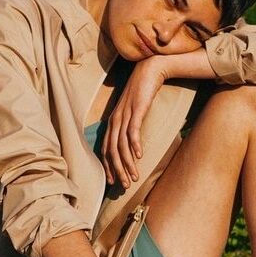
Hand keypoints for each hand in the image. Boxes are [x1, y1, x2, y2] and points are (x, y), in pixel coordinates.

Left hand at [103, 57, 165, 189]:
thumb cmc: (142, 93)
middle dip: (117, 170)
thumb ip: (130, 126)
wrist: (149, 71)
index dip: (108, 167)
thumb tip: (132, 144)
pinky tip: (139, 155)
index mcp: (113, 122)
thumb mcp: (133, 112)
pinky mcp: (136, 110)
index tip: (113, 182)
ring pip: (121, 145)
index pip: (106, 149)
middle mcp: (115, 120)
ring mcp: (125, 115)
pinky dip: (135, 144)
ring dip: (127, 163)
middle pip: (112, 151)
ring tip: (134, 177)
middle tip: (124, 186)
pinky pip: (133, 130)